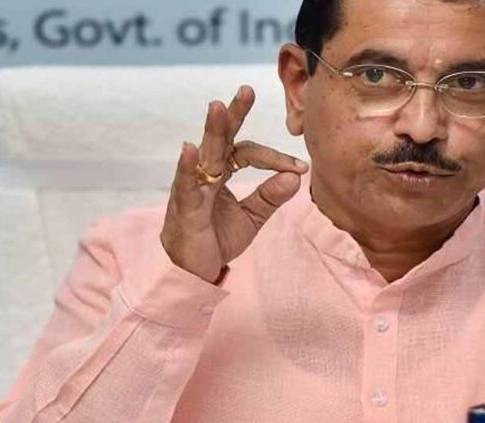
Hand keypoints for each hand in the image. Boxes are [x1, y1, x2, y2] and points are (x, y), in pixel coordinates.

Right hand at [160, 85, 308, 282]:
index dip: (275, 157)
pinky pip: (185, 184)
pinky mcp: (184, 208)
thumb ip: (271, 196)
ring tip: (218, 106)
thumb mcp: (253, 217)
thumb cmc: (216, 238)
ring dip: (212, 130)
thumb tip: (295, 177)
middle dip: (234, 114)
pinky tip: (190, 148)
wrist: (195, 271)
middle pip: (222, 139)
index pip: (249, 153)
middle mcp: (205, 173)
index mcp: (222, 172)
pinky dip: (187, 166)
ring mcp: (192, 188)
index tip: (300, 167)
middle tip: (247, 89)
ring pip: (204, 154)